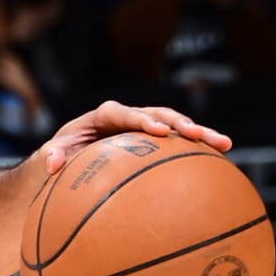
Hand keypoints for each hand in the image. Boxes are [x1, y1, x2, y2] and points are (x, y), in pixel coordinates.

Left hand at [42, 100, 230, 175]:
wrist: (75, 152)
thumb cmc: (64, 151)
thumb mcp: (56, 152)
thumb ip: (52, 154)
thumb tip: (51, 163)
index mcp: (104, 115)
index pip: (125, 113)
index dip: (142, 120)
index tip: (158, 131)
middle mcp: (129, 116)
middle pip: (159, 114)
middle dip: (179, 122)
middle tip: (198, 134)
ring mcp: (145, 126)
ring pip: (176, 125)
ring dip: (199, 133)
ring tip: (224, 144)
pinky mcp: (157, 140)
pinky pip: (180, 142)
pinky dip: (199, 148)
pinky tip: (223, 157)